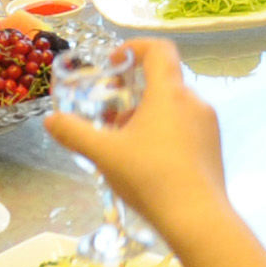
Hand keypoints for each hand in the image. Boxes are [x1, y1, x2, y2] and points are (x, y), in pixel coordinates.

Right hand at [43, 41, 231, 223]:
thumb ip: (74, 133)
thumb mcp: (103, 154)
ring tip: (125, 144)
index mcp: (169, 93)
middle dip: (133, 93)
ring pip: (174, 108)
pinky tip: (148, 163)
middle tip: (110, 116)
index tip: (115, 63)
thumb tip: (51, 121)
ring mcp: (209, 126)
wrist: (197, 219)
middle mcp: (194, 102)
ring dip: (148, 116)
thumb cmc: (149, 177)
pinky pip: (186, 128)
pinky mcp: (214, 148)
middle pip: (163, 82)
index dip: (135, 48)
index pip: (159, 50)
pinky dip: (165, 133)